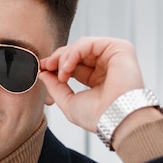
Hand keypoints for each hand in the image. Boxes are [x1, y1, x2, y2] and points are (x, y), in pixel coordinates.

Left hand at [39, 37, 161, 134]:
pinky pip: (90, 43)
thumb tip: (43, 73)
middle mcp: (106, 67)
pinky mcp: (119, 48)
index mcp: (98, 80)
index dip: (57, 65)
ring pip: (82, 46)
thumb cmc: (98, 117)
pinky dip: (74, 52)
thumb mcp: (69, 102)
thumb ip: (55, 87)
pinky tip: (67, 67)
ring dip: (65, 57)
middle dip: (58, 58)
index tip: (42, 68)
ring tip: (61, 74)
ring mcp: (113, 57)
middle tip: (46, 66)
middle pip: (77, 53)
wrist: (116, 120)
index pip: (74, 65)